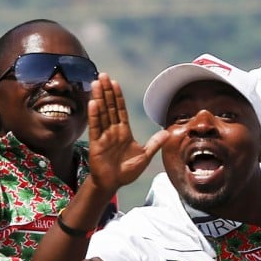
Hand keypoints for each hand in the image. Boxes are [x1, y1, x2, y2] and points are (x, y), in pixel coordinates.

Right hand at [86, 73, 167, 194]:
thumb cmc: (126, 172)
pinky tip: (93, 103)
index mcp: (124, 132)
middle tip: (103, 75)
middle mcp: (112, 131)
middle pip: (109, 107)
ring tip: (96, 83)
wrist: (112, 184)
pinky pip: (95, 128)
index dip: (118, 96)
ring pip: (101, 113)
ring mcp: (103, 136)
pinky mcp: (96, 144)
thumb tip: (167, 132)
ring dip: (99, 98)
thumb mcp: (144, 157)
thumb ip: (154, 144)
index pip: (120, 110)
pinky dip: (94, 116)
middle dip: (106, 91)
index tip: (114, 83)